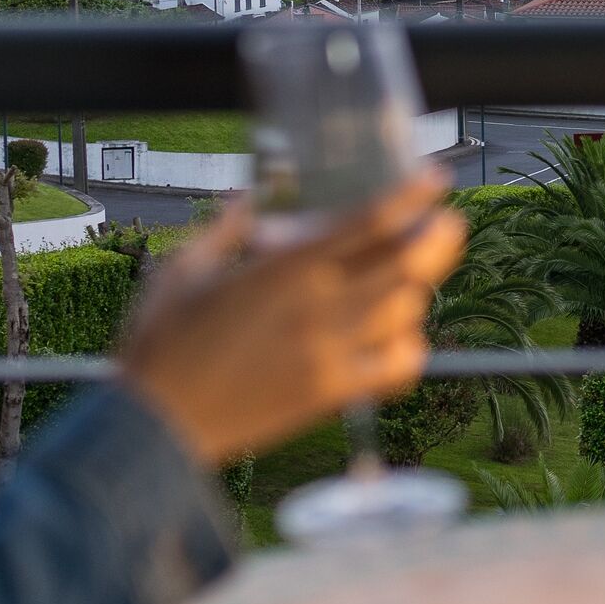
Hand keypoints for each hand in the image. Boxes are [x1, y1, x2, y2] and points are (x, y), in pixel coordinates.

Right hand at [116, 176, 464, 466]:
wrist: (157, 423)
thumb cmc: (161, 341)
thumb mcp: (184, 268)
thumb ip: (225, 228)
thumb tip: (250, 198)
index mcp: (285, 268)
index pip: (368, 222)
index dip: (410, 197)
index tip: (433, 180)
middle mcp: (319, 308)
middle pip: (406, 264)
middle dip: (437, 238)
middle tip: (447, 223)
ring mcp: (331, 355)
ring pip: (406, 312)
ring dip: (421, 287)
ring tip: (421, 273)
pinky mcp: (332, 396)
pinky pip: (396, 369)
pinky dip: (411, 348)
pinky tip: (404, 337)